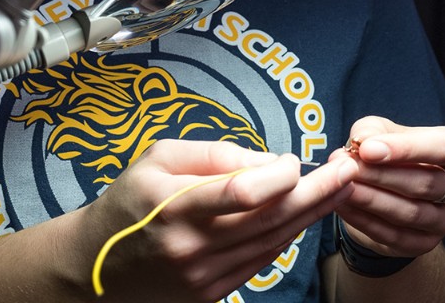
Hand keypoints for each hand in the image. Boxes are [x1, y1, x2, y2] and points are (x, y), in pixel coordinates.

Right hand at [78, 139, 356, 301]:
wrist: (95, 266)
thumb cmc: (129, 200)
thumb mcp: (159, 158)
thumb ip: (215, 155)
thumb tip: (271, 161)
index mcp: (174, 206)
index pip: (242, 193)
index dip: (280, 176)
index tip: (296, 160)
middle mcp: (191, 246)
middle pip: (269, 219)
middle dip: (317, 192)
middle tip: (349, 169)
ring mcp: (203, 276)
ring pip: (273, 243)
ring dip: (312, 215)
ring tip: (341, 188)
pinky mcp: (211, 294)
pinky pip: (262, 261)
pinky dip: (286, 237)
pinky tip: (304, 215)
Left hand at [331, 116, 444, 259]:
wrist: (389, 191)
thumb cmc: (389, 153)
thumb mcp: (380, 132)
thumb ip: (371, 132)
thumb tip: (361, 143)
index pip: (443, 147)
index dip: (405, 149)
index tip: (368, 149)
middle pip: (426, 183)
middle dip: (381, 175)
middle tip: (346, 169)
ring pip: (410, 212)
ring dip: (371, 200)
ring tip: (341, 186)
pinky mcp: (426, 243)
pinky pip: (394, 235)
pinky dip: (364, 220)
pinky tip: (341, 204)